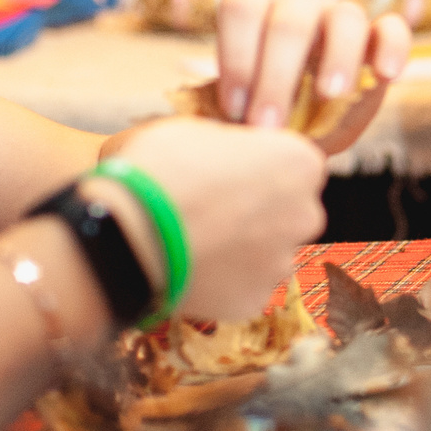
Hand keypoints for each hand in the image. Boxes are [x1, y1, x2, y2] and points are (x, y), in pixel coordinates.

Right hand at [86, 117, 325, 318]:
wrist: (125, 234)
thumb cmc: (159, 169)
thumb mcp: (197, 130)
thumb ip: (233, 145)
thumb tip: (234, 154)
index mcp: (300, 163)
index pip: (295, 164)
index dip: (260, 166)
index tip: (230, 171)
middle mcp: (305, 215)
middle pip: (289, 211)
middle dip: (260, 210)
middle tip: (213, 208)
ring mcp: (281, 262)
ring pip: (268, 252)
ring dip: (243, 248)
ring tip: (196, 241)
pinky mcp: (255, 301)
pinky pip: (244, 286)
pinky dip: (224, 281)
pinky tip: (191, 267)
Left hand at [211, 0, 411, 153]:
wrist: (294, 127)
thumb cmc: (254, 112)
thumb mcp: (231, 109)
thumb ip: (216, 106)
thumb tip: (201, 125)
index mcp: (255, 2)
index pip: (243, 6)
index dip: (237, 55)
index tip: (234, 108)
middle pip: (292, 15)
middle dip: (277, 73)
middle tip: (268, 125)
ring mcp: (341, 16)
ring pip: (347, 16)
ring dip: (337, 56)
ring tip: (329, 94)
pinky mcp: (379, 40)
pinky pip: (393, 29)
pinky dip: (392, 47)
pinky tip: (386, 75)